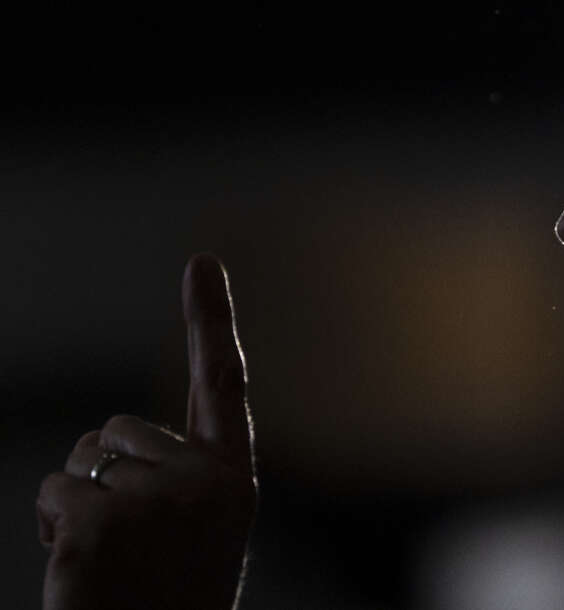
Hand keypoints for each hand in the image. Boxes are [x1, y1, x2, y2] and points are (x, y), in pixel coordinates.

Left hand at [36, 254, 257, 609]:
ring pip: (83, 460)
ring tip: (108, 561)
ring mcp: (155, 501)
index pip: (223, 386)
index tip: (202, 263)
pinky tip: (81, 571)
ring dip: (78, 502)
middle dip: (106, 472)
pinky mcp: (101, 524)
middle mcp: (204, 482)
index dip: (211, 320)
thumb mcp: (195, 534)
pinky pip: (56, 493)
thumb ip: (178, 479)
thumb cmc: (169, 601)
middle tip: (127, 543)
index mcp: (233, 481)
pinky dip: (55, 527)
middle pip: (121, 429)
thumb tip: (106, 443)